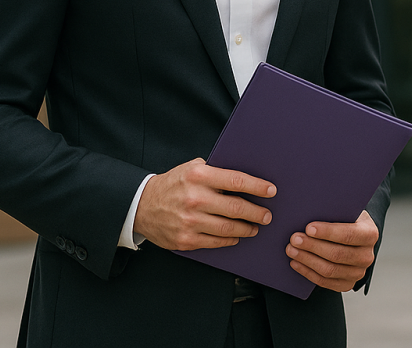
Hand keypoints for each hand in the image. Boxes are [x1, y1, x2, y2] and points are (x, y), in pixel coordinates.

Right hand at [133, 158, 274, 251]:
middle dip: (257, 212)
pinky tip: (236, 236)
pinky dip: (230, 240)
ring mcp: (190, 221)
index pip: (236, 181)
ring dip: (247, 229)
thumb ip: (215, 171)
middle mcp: (195, 199)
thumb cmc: (173, 184)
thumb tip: (245, 178)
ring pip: (229, 228)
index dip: (257, 187)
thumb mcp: (191, 168)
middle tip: (267, 215)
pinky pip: (216, 242)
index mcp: (199, 177)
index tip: (271, 191)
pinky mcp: (186, 240)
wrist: (141, 206)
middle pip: (237, 208)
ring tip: (255, 227)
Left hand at [286, 210, 378, 291]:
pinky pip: (325, 282)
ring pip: (329, 270)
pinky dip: (308, 272)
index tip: (308, 228)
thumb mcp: (345, 211)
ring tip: (292, 250)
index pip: (349, 235)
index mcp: (370, 234)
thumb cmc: (345, 220)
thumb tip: (310, 211)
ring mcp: (358, 272)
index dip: (328, 232)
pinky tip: (295, 263)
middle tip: (294, 239)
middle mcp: (367, 256)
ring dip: (307, 260)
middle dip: (313, 246)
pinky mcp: (347, 284)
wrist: (353, 237)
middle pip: (337, 254)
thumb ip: (333, 212)